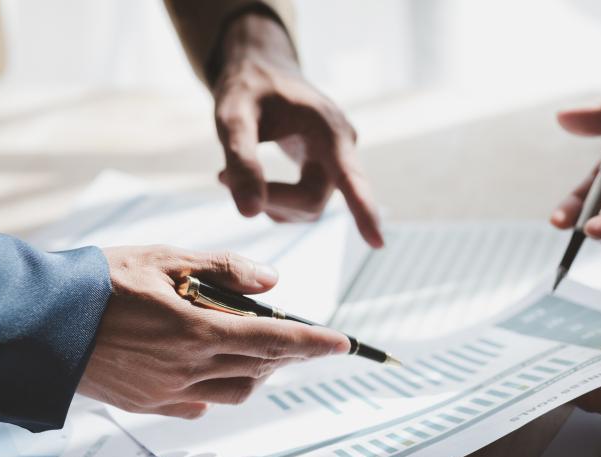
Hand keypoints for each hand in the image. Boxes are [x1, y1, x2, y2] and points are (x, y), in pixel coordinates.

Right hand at [77, 246, 349, 417]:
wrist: (39, 322)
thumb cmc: (100, 282)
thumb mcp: (165, 258)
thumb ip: (224, 268)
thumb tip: (270, 281)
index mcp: (198, 331)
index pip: (275, 341)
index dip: (314, 343)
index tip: (343, 343)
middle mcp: (189, 369)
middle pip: (261, 369)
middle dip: (287, 354)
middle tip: (297, 336)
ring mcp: (168, 392)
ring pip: (236, 392)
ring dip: (256, 372)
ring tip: (255, 347)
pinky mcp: (148, 404)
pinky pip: (201, 404)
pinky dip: (219, 388)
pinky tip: (212, 368)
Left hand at [212, 12, 382, 247]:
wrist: (259, 70)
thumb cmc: (248, 87)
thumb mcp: (233, 117)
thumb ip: (241, 161)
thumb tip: (249, 213)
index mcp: (329, 129)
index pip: (350, 178)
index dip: (363, 211)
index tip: (378, 243)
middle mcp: (341, 148)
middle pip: (313, 200)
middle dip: (270, 199)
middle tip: (222, 178)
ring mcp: (336, 162)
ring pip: (308, 208)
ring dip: (269, 202)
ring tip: (229, 175)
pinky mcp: (324, 171)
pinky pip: (303, 204)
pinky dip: (273, 201)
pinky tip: (249, 180)